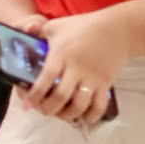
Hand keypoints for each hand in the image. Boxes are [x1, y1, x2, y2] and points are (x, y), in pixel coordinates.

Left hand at [18, 9, 127, 126]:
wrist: (119, 28)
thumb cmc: (84, 26)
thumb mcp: (57, 25)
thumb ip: (39, 31)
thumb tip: (25, 32)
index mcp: (62, 54)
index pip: (45, 78)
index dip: (34, 95)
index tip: (27, 104)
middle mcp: (77, 67)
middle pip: (60, 97)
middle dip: (47, 109)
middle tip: (42, 110)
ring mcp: (92, 77)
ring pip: (79, 105)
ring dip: (67, 115)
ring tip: (60, 114)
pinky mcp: (106, 83)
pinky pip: (99, 106)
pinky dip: (90, 116)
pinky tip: (83, 118)